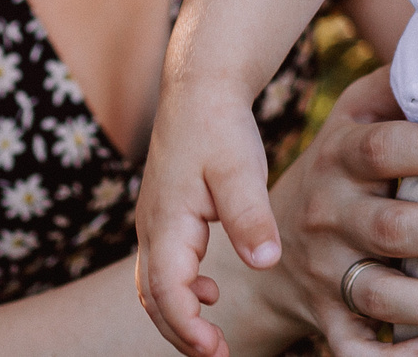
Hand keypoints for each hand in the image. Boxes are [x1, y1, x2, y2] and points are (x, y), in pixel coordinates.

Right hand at [135, 83, 277, 356]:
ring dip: (178, 315)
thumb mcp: (240, 168)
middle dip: (181, 334)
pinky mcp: (167, 215)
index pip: (167, 294)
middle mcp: (152, 228)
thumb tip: (265, 263)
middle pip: (154, 300)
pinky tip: (211, 288)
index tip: (216, 352)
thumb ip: (251, 216)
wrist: (200, 86)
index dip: (188, 329)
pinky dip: (180, 290)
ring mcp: (155, 223)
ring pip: (155, 286)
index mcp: (166, 223)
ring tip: (212, 339)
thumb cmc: (220, 125)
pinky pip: (163, 267)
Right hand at [275, 68, 417, 355]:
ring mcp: (325, 272)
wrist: (264, 235)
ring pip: (382, 294)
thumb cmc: (346, 160)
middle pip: (392, 228)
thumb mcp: (358, 111)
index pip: (385, 149)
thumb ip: (404, 84)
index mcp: (340, 154)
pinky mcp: (327, 319)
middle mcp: (328, 214)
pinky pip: (358, 351)